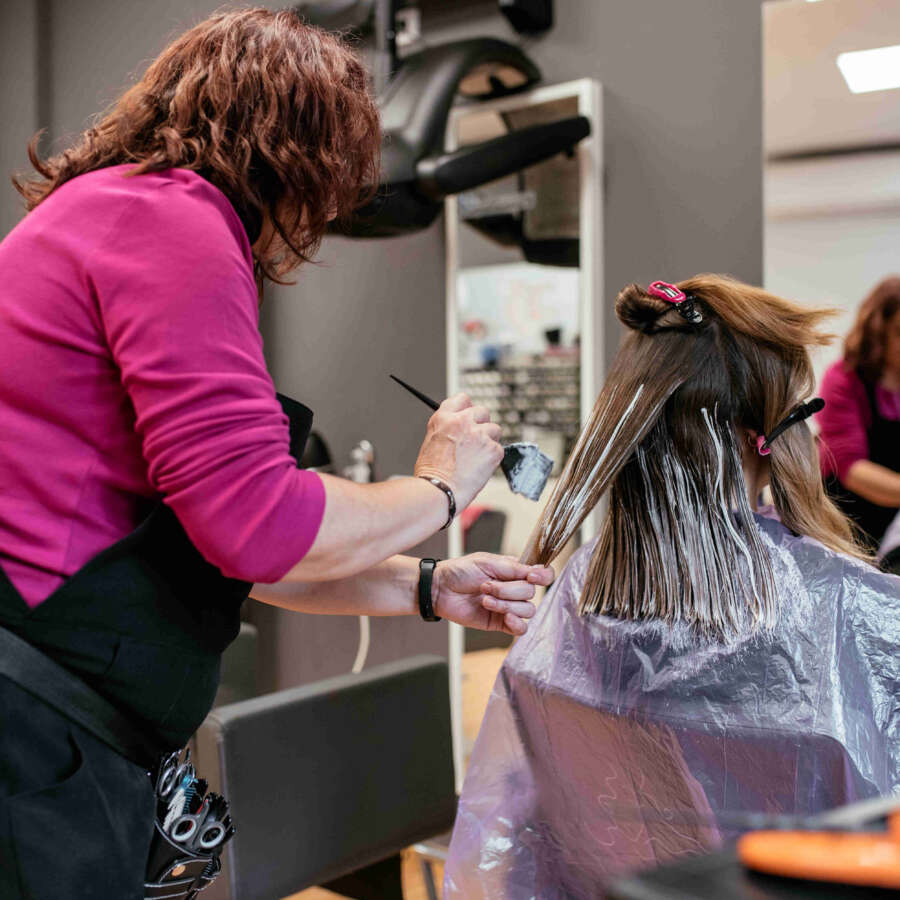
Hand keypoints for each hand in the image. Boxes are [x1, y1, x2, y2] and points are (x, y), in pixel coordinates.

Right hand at [414, 393, 503, 509]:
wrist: (438, 491)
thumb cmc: (431, 474)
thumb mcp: (431, 441)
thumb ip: (448, 430)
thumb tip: (460, 431)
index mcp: (444, 417)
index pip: (462, 399)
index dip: (467, 409)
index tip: (469, 418)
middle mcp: (462, 421)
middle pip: (483, 411)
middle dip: (481, 424)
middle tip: (476, 441)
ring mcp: (480, 434)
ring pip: (494, 430)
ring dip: (489, 441)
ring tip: (476, 459)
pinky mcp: (493, 449)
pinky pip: (499, 449)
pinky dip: (492, 459)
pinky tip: (479, 469)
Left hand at [432, 553, 554, 635]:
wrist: (440, 589)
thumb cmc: (460, 571)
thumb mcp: (487, 562)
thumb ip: (513, 568)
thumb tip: (537, 571)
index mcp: (514, 571)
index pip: (542, 575)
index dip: (542, 576)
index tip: (531, 576)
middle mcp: (514, 589)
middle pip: (531, 593)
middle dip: (508, 590)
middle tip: (486, 586)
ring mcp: (508, 607)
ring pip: (527, 610)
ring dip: (506, 605)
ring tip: (485, 600)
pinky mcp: (500, 624)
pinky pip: (521, 629)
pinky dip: (516, 623)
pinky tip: (504, 618)